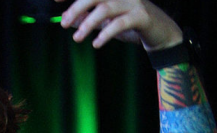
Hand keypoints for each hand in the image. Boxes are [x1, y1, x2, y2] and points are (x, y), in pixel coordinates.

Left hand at [56, 0, 182, 50]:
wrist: (161, 33)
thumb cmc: (130, 23)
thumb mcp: (105, 21)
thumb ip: (87, 18)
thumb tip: (65, 18)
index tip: (56, 0)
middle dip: (76, 8)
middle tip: (63, 24)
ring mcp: (133, 1)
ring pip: (106, 7)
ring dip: (88, 23)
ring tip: (77, 38)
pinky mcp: (142, 15)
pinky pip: (120, 23)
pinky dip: (105, 33)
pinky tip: (96, 43)